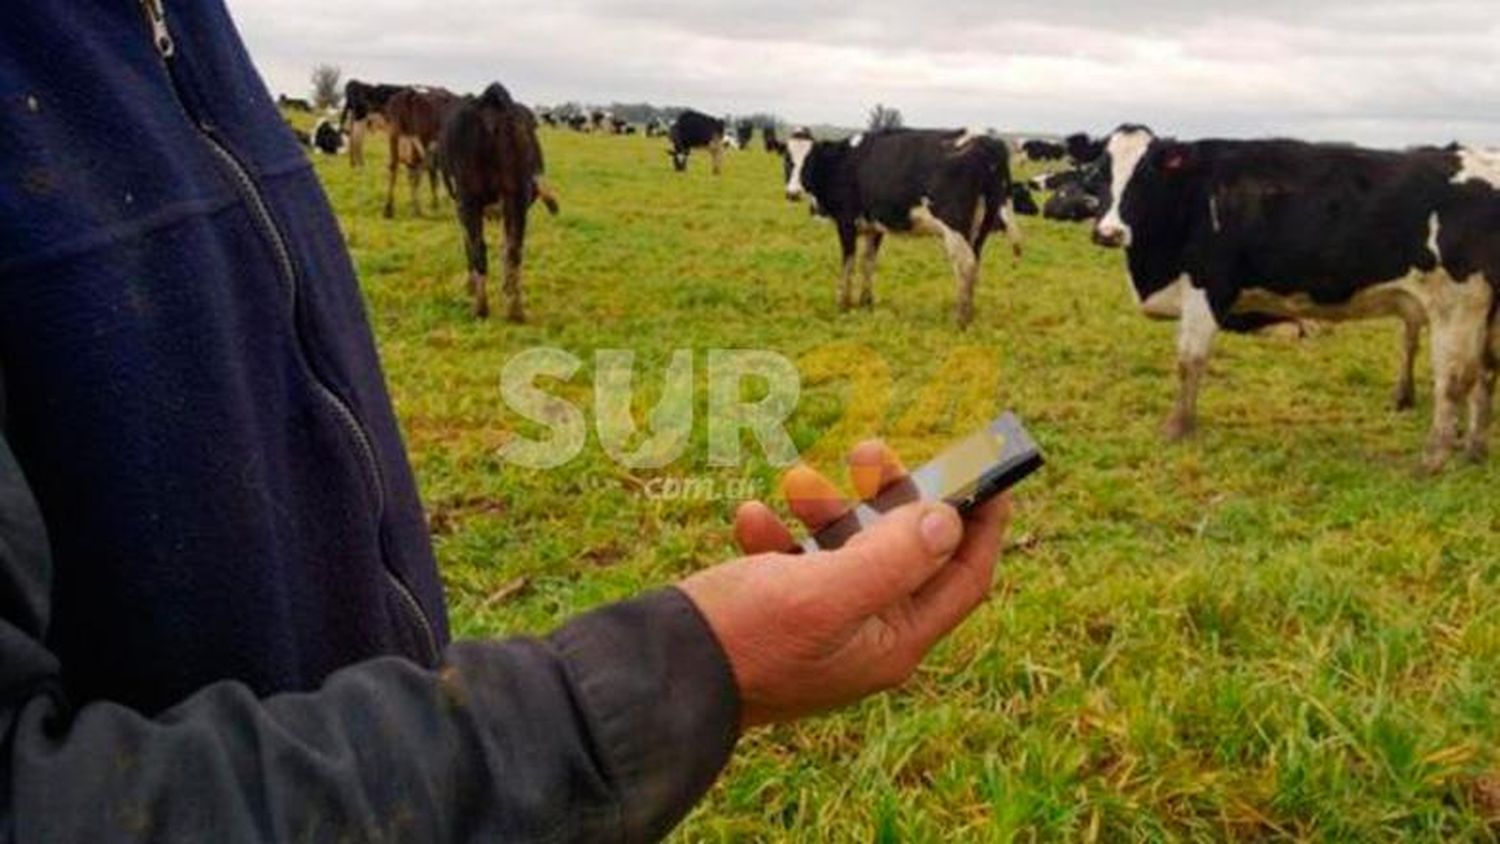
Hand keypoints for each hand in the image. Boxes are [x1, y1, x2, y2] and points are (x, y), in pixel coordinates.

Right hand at [679, 442, 1010, 728]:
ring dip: (826, 507)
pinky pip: (792, 562)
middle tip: (869, 449)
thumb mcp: (825, 593)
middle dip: (891, 498)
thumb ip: (894, 557)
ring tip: (796, 478)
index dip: (982, 525)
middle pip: (905, 554)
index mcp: (891, 642)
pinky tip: (751, 516)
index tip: (989, 472)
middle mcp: (863, 637)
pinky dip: (777, 532)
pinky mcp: (775, 616)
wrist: (653, 678)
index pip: (963, 579)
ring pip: (845, 549)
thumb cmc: (742, 640)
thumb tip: (951, 519)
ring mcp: (819, 627)